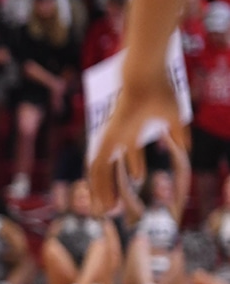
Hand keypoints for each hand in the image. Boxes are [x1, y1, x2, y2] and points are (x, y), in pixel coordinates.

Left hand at [88, 69, 187, 210]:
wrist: (145, 74)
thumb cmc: (159, 89)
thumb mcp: (174, 116)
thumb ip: (179, 134)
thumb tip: (186, 150)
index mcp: (131, 129)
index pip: (130, 153)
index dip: (134, 167)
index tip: (137, 180)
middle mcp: (117, 135)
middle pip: (111, 165)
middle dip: (113, 184)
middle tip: (117, 203)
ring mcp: (110, 137)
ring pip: (100, 170)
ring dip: (103, 190)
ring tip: (107, 209)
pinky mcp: (106, 138)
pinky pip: (98, 165)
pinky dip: (99, 183)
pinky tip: (101, 198)